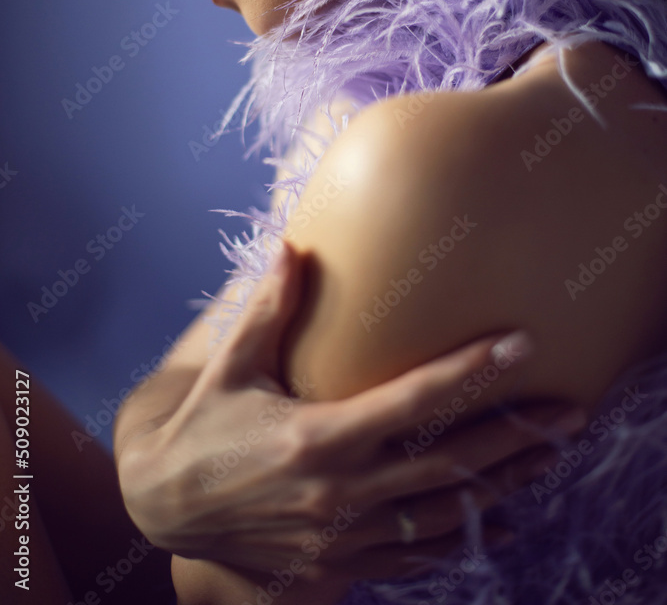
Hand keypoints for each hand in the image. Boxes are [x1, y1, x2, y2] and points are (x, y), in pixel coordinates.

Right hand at [118, 242, 586, 584]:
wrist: (164, 507)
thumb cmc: (203, 427)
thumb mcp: (231, 365)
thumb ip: (268, 308)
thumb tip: (292, 245)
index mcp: (317, 436)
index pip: (412, 400)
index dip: (470, 371)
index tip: (519, 346)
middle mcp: (340, 491)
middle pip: (449, 463)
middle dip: (516, 437)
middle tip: (570, 411)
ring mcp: (343, 535)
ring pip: (444, 513)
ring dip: (505, 485)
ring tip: (553, 456)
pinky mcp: (339, 562)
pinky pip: (417, 556)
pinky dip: (465, 536)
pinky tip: (504, 519)